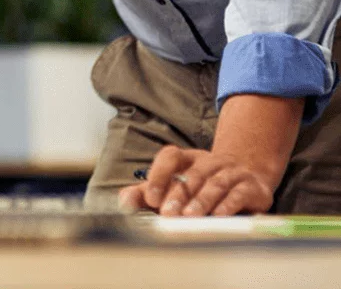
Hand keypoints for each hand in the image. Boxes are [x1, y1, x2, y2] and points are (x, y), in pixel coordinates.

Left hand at [118, 145, 273, 216]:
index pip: (170, 157)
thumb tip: (123, 200)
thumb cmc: (203, 184)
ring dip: (202, 200)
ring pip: (215, 183)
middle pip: (193, 174)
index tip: (151, 198)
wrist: (247, 174)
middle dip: (179, 194)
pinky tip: (219, 216)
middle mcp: (209, 162)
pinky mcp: (250, 186)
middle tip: (168, 214)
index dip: (160, 175)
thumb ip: (149, 193)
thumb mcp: (176, 184)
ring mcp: (231, 172)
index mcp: (188, 159)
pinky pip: (238, 193)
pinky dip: (228, 204)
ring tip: (190, 216)